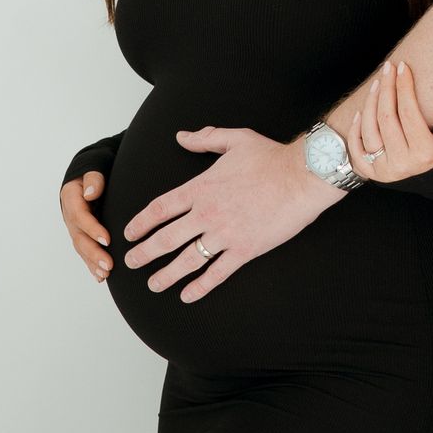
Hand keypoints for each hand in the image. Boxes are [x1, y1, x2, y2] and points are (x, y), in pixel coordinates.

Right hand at [61, 172, 111, 280]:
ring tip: (105, 274)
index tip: (107, 239)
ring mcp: (74, 228)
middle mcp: (70, 216)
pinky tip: (100, 277)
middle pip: (79, 237)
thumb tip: (90, 193)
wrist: (85, 178)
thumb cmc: (94, 173)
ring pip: (81, 248)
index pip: (80, 216)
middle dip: (93, 253)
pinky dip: (91, 265)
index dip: (92, 229)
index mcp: (71, 198)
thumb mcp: (93, 169)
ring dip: (92, 263)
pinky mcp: (81, 235)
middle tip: (109, 265)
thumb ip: (93, 180)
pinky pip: (84, 252)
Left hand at [121, 127, 340, 302]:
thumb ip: (205, 138)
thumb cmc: (271, 157)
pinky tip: (187, 296)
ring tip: (153, 284)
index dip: (141, 223)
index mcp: (200, 188)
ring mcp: (225, 234)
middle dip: (144, 253)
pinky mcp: (245, 250)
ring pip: (187, 261)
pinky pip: (217, 274)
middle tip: (130, 262)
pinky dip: (200, 287)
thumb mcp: (235, 139)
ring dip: (166, 275)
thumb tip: (181, 136)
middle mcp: (207, 214)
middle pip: (165, 239)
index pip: (160, 209)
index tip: (130, 233)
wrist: (303, 176)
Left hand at [351, 59, 432, 180]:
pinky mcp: (373, 174)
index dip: (404, 87)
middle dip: (386, 88)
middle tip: (388, 69)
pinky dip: (355, 129)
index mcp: (425, 154)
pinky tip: (361, 111)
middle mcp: (402, 164)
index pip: (408, 113)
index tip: (403, 67)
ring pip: (368, 129)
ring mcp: (385, 171)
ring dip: (370, 102)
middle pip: (386, 118)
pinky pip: (356, 149)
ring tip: (377, 83)